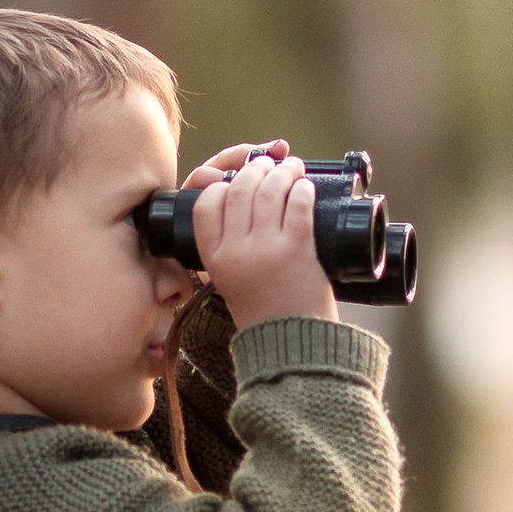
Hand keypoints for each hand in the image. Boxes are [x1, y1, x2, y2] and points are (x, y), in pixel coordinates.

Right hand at [187, 146, 335, 332]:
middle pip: (239, 190)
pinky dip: (303, 189)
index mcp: (215, 259)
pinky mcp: (298, 249)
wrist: (293, 345)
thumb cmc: (265, 313)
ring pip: (269, 191)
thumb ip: (227, 250)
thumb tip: (242, 206)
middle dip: (255, 170)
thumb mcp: (229, 282)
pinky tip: (306, 187)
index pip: (206, 206)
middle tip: (268, 166)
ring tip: (292, 168)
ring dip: (283, 172)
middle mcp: (237, 251)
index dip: (220, 186)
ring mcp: (267, 249)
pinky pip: (298, 205)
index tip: (233, 182)